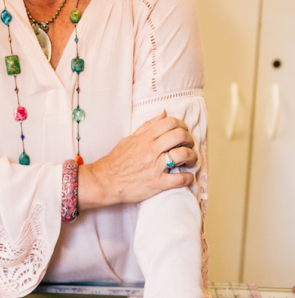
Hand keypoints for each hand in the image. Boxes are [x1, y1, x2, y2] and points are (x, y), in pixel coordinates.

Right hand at [78, 111, 197, 209]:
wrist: (105, 182)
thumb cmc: (116, 162)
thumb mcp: (129, 139)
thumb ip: (147, 126)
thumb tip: (163, 113)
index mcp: (145, 138)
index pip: (170, 122)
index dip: (182, 126)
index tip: (183, 132)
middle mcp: (151, 150)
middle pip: (180, 136)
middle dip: (189, 140)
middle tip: (189, 145)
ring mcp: (155, 167)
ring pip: (183, 155)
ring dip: (192, 157)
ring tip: (191, 161)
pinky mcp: (157, 184)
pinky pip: (179, 179)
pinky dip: (188, 178)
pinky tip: (187, 177)